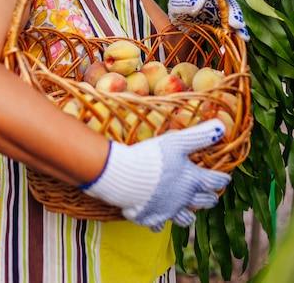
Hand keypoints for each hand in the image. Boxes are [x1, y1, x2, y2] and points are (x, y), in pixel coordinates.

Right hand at [80, 119, 229, 231]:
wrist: (126, 176)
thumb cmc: (153, 157)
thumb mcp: (177, 141)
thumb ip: (199, 135)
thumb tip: (222, 126)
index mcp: (192, 180)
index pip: (213, 181)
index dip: (221, 179)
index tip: (225, 179)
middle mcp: (183, 198)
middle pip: (203, 201)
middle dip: (209, 198)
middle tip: (212, 197)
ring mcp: (167, 211)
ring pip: (184, 218)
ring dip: (189, 215)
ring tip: (190, 213)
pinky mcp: (150, 218)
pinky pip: (159, 225)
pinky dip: (161, 223)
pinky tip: (159, 221)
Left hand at [167, 0, 249, 40]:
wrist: (178, 21)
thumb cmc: (176, 9)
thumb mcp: (175, 5)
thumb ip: (185, 3)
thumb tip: (201, 1)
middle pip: (227, 0)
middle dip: (234, 11)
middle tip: (237, 24)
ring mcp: (219, 6)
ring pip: (232, 11)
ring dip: (238, 22)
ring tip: (242, 35)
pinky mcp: (222, 17)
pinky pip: (231, 22)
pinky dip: (237, 30)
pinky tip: (243, 37)